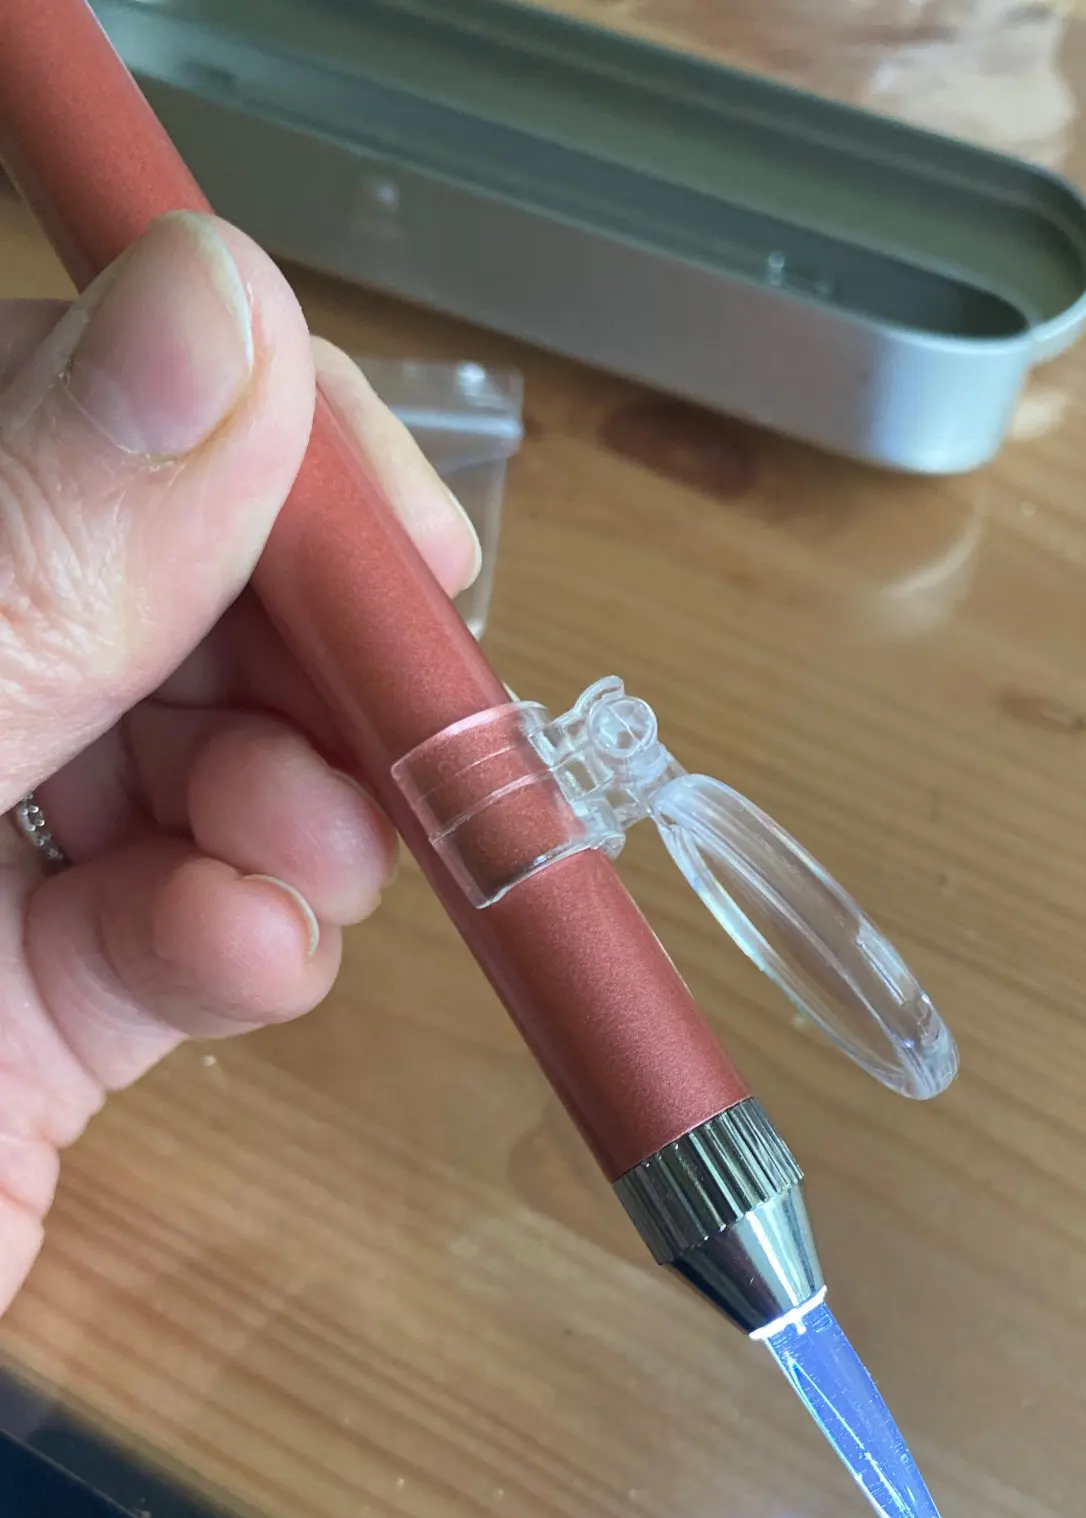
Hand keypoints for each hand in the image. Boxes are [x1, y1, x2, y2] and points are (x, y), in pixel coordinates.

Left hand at [0, 213, 480, 1316]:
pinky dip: (251, 940)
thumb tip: (227, 287)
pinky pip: (191, 934)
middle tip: (378, 729)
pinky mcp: (44, 1014)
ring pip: (217, 764)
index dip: (259, 441)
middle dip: (303, 661)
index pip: (79, 403)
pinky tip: (240, 959)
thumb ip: (40, 542)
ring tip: (290, 859)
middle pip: (183, 597)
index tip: (398, 538)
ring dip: (296, 807)